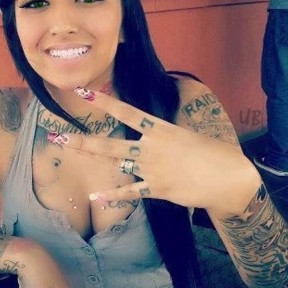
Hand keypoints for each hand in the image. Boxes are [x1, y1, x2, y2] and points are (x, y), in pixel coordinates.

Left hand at [67, 89, 259, 216]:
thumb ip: (166, 134)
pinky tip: (96, 195)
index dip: (104, 102)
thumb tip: (154, 130)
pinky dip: (114, 194)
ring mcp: (152, 170)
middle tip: (58, 136)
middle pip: (110, 143)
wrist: (228, 179)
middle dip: (82, 140)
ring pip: (115, 163)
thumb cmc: (214, 153)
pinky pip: (130, 192)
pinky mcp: (157, 189)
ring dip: (91, 157)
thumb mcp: (189, 134)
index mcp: (161, 130)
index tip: (83, 92)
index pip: (127, 112)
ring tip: (68, 150)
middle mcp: (152, 148)